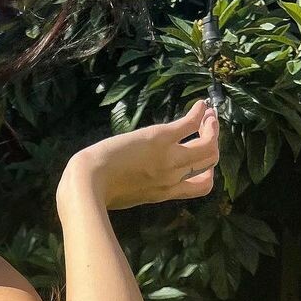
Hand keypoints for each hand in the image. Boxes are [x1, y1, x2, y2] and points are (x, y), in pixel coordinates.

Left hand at [61, 99, 221, 210]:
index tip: (205, 163)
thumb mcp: (125, 196)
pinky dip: (199, 113)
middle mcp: (173, 177)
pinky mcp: (161, 139)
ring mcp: (170, 158)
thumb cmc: (96, 192)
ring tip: (210, 115)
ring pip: (208, 144)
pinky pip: (189, 124)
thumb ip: (139, 187)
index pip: (201, 187)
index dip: (208, 173)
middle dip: (213, 144)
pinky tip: (201, 104)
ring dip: (212, 127)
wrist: (88, 185)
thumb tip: (134, 180)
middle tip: (209, 129)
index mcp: (164, 193)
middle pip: (209, 161)